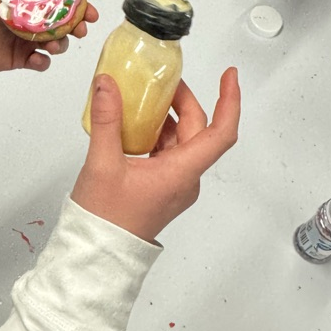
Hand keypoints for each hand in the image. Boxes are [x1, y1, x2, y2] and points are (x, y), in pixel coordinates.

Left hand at [0, 0, 98, 85]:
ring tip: (53, 44)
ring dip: (62, 44)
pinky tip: (37, 58)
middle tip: (81, 29)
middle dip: (78, 26)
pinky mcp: (19, 59)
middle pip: (64, 23)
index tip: (87, 7)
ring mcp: (26, 40)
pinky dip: (44, 62)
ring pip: (56, 44)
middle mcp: (30, 20)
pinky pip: (41, 63)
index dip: (77, 3)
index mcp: (27, 0)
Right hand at [71, 69, 239, 241]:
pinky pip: (168, 152)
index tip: (230, 76)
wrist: (99, 254)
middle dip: (184, 100)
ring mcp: (175, 184)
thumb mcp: (103, 163)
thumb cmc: (106, 217)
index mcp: (182, 172)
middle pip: (198, 130)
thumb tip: (107, 83)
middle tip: (164, 80)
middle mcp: (186, 178)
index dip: (230, 101)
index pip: (221, 133)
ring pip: (183, 140)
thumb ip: (106, 119)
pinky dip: (158, 132)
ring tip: (145, 96)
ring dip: (169, 116)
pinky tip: (134, 122)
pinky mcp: (161, 187)